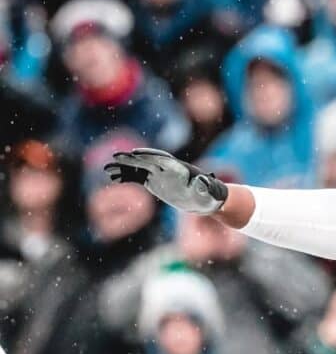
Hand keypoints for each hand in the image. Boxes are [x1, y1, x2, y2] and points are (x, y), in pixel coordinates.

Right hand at [104, 148, 227, 214]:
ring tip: (108, 169)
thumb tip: (206, 181)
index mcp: (178, 168)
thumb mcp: (210, 192)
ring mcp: (159, 174)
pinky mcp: (155, 182)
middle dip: (131, 160)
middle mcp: (167, 169)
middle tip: (114, 157)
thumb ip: (207, 186)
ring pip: (139, 168)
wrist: (207, 199)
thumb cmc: (210, 196)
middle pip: (147, 161)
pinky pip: (138, 177)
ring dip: (124, 168)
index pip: (161, 159)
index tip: (134, 154)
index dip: (148, 156)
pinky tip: (114, 179)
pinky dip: (126, 177)